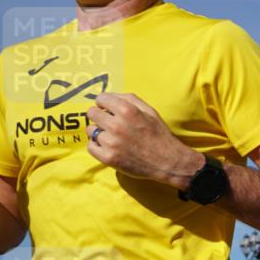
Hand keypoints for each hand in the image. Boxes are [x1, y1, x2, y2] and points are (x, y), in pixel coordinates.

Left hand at [86, 93, 202, 188]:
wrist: (168, 162)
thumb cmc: (159, 135)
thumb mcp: (150, 111)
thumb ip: (130, 99)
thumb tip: (110, 96)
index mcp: (126, 110)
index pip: (100, 99)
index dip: (104, 104)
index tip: (109, 110)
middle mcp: (117, 125)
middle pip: (91, 113)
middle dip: (99, 116)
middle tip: (109, 124)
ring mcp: (112, 143)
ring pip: (91, 130)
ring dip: (99, 132)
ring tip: (111, 137)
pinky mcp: (109, 158)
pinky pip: (91, 147)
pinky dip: (97, 146)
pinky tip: (107, 147)